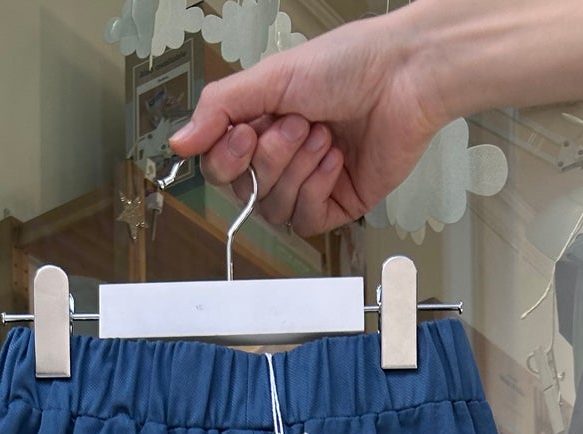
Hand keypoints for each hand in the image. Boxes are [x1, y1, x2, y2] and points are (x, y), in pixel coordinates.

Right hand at [167, 11, 443, 235]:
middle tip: (297, 123)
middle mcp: (283, 157)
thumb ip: (219, 108)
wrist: (404, 75)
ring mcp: (310, 183)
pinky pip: (306, 220)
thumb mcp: (271, 76)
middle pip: (245, 192)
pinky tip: (334, 159)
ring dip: (295, 170)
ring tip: (322, 134)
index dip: (227, 159)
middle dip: (270, 159)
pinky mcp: (338, 204)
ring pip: (274, 209)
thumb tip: (178, 144)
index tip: (245, 132)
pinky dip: (316, 188)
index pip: (221, 166)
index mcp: (262, 124)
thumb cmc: (348, 63)